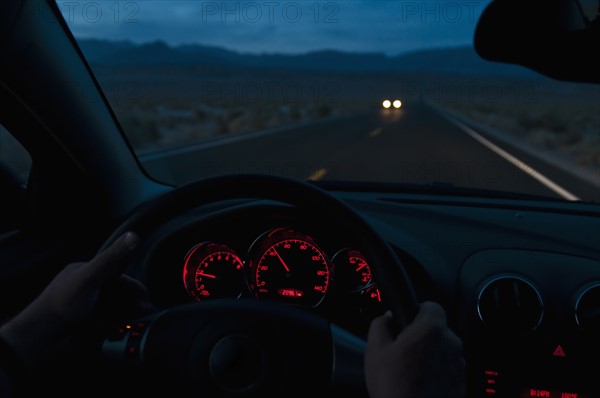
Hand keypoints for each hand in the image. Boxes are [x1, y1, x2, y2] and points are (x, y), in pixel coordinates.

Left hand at [0, 232, 147, 367]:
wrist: (39, 339)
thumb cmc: (61, 305)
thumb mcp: (90, 278)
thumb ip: (112, 258)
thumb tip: (132, 236)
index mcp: (83, 271)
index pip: (114, 273)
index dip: (131, 284)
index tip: (144, 295)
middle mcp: (82, 287)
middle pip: (114, 291)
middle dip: (129, 300)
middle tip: (142, 310)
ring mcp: (80, 306)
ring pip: (109, 307)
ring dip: (123, 313)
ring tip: (133, 321)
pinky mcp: (79, 323)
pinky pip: (102, 320)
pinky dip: (113, 323)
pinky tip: (118, 328)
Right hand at [365, 301, 465, 397]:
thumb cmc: (393, 385)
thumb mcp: (375, 349)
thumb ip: (380, 324)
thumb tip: (387, 318)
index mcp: (432, 330)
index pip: (432, 306)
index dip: (417, 311)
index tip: (407, 322)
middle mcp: (451, 344)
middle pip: (438, 329)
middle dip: (422, 336)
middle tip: (403, 350)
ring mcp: (458, 366)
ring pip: (444, 350)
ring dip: (430, 355)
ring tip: (410, 370)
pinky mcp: (460, 385)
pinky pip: (448, 370)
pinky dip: (437, 372)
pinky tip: (420, 383)